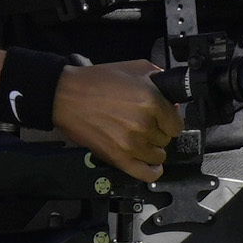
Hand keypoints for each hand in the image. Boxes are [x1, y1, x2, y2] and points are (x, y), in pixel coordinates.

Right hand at [50, 60, 178, 181]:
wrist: (66, 96)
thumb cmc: (95, 82)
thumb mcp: (135, 68)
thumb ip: (159, 81)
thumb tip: (172, 99)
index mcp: (151, 100)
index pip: (177, 123)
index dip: (170, 119)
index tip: (162, 118)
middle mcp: (144, 124)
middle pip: (166, 139)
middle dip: (158, 131)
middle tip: (144, 123)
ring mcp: (132, 143)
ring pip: (158, 155)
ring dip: (151, 148)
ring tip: (140, 139)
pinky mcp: (118, 157)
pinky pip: (147, 173)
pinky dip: (152, 171)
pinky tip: (150, 163)